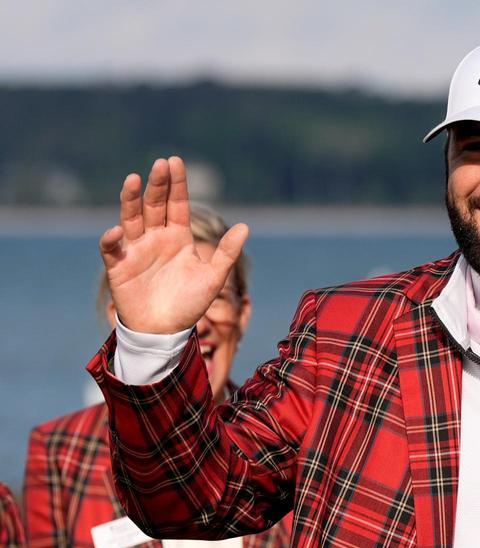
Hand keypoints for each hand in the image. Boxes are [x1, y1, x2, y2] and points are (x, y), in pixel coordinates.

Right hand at [98, 156, 248, 333]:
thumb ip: (227, 253)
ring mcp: (136, 250)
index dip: (177, 184)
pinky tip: (117, 231)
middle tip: (161, 164)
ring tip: (134, 179)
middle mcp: (156, 238)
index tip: (175, 161)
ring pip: (131, 218)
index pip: (177, 204)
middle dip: (158, 185)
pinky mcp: (119, 266)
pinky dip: (111, 239)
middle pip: (155, 205)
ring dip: (131, 200)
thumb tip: (245, 226)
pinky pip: (112, 249)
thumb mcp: (213, 278)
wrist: (165, 331)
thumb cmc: (189, 304)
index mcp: (178, 238)